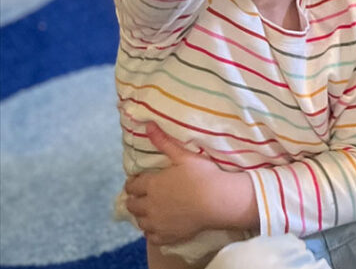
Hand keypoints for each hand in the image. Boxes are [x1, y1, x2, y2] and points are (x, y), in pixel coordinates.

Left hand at [124, 124, 254, 245]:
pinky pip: (151, 237)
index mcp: (151, 185)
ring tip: (152, 210)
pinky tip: (159, 225)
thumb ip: (164, 142)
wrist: (217, 200)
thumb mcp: (183, 155)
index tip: (139, 181)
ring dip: (142, 215)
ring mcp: (157, 223)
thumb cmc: (202, 175)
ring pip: (140, 222)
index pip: (132, 186)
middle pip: (132, 205)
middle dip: (135, 199)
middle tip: (144, 195)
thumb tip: (148, 125)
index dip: (133, 183)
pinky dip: (152, 231)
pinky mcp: (166, 235)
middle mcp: (149, 205)